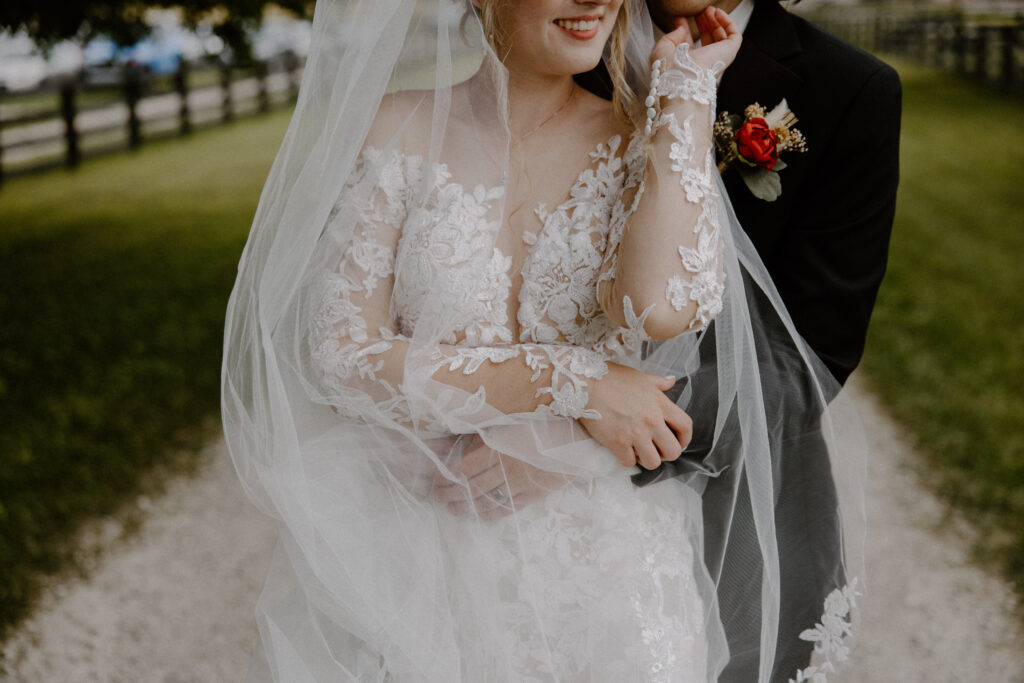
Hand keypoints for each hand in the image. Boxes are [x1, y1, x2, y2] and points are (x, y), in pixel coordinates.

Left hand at [432, 434, 567, 520]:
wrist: (577, 437)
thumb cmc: (539, 423)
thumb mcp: (507, 422)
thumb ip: (481, 435)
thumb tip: (454, 445)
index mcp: (499, 447)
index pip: (464, 469)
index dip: (446, 478)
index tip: (434, 481)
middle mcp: (508, 468)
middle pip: (472, 488)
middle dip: (449, 495)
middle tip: (435, 497)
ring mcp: (522, 484)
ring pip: (487, 502)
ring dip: (465, 507)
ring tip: (451, 508)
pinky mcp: (534, 495)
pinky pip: (506, 509)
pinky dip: (488, 514)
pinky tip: (477, 514)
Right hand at [580, 363, 692, 469]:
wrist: (585, 383)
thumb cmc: (611, 378)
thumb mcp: (640, 377)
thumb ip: (659, 382)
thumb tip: (671, 381)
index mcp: (660, 403)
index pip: (685, 426)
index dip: (685, 438)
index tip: (679, 441)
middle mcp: (651, 421)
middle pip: (673, 451)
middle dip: (667, 453)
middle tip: (657, 449)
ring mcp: (635, 434)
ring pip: (653, 462)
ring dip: (647, 459)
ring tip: (639, 451)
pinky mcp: (617, 443)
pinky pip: (629, 462)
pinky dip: (627, 459)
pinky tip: (623, 450)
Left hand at [651, 7, 741, 71]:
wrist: (682, 80)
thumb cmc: (669, 71)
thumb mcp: (661, 50)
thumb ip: (669, 37)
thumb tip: (682, 28)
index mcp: (686, 63)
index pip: (689, 43)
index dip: (686, 28)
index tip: (681, 17)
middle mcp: (703, 61)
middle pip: (706, 38)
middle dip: (702, 22)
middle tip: (698, 10)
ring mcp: (717, 57)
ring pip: (720, 36)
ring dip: (715, 20)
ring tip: (708, 9)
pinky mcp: (729, 53)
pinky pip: (734, 35)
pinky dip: (727, 22)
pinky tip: (717, 13)